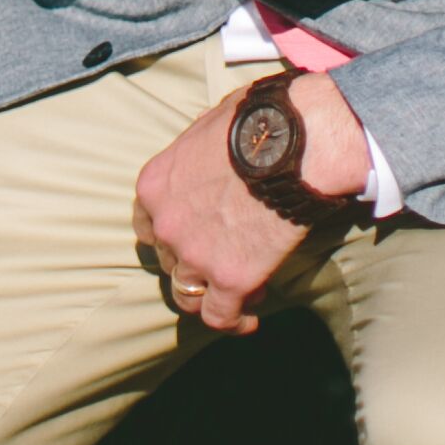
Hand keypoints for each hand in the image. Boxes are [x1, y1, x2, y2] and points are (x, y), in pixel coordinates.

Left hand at [132, 76, 367, 335]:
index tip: (193, 240)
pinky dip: (234, 321)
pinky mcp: (230, 278)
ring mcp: (195, 254)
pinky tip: (250, 319)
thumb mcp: (209, 125)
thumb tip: (212, 147)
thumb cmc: (260, 123)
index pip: (147, 227)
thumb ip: (198, 150)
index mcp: (155, 185)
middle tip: (224, 265)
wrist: (297, 143)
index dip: (170, 238)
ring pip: (187, 295)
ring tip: (238, 297)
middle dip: (194, 265)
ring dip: (209, 298)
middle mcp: (165, 224)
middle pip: (169, 261)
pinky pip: (220, 316)